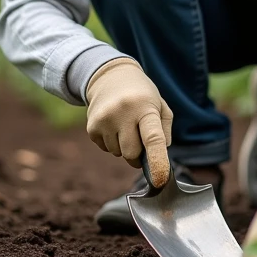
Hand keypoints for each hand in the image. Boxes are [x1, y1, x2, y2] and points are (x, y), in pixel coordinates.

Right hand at [84, 58, 172, 186]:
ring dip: (124, 147)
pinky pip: (105, 148)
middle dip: (138, 155)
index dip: (157, 161)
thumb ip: (164, 132)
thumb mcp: (160, 106)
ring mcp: (104, 119)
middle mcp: (123, 112)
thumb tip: (159, 159)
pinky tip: (113, 125)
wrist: (111, 76)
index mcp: (145, 107)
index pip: (153, 138)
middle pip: (132, 154)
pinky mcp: (91, 126)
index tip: (160, 179)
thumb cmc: (142, 95)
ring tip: (125, 125)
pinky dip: (112, 142)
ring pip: (118, 153)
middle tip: (140, 140)